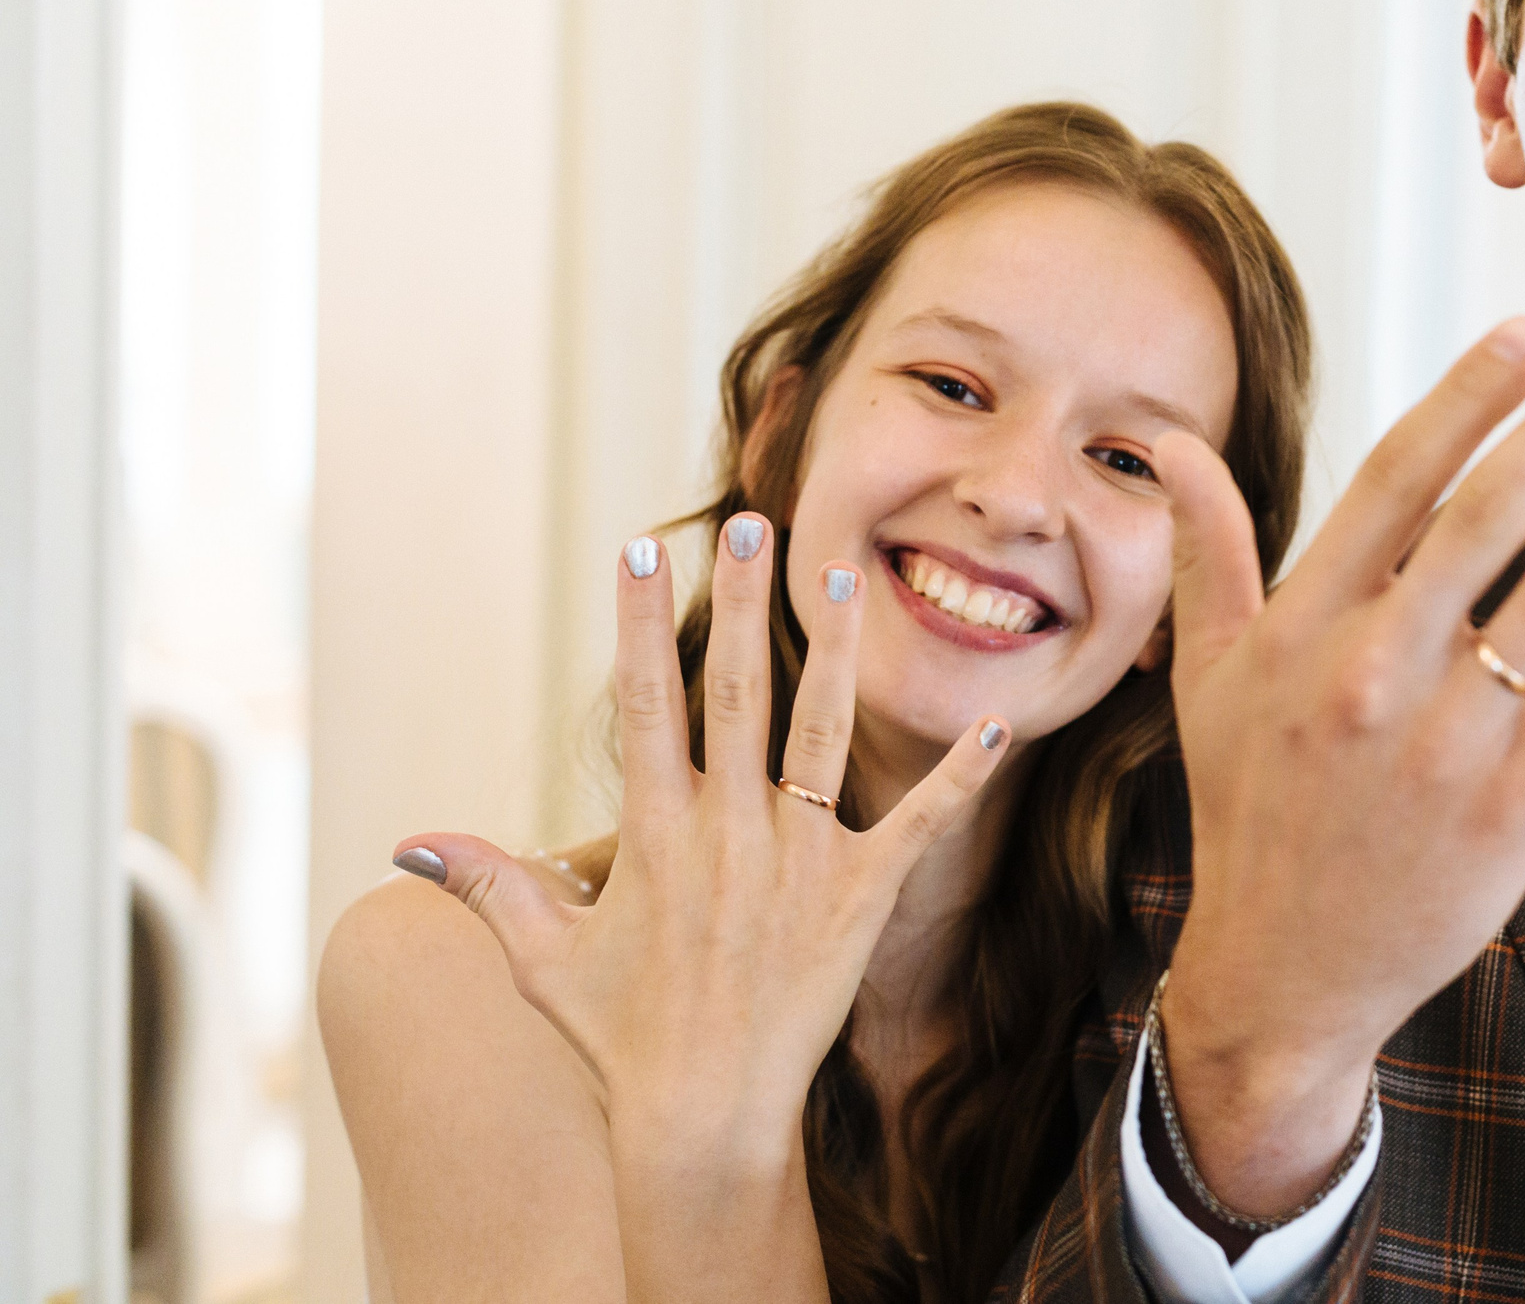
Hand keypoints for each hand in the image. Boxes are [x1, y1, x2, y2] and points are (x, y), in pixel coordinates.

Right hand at [394, 514, 1007, 1175]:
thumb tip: (408, 843)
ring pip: (822, 730)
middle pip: (737, 691)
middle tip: (754, 524)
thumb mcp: (542, 956)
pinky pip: (921, 824)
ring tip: (846, 574)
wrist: (703, 1116)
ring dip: (835, 650)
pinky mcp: (860, 897)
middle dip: (741, 603)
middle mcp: (729, 829)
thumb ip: (488, 884)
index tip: (642, 543)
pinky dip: (963, 774)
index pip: (645, 701)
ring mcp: (800, 859)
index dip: (640, 619)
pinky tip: (1001, 723)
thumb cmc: (620, 1036)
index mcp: (657, 831)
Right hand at [1153, 320, 1524, 1214]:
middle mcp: (1374, 669)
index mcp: (1305, 624)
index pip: (1394, 482)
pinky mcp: (1508, 806)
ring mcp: (1444, 740)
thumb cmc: (1249, 807)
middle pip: (1486, 520)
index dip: (1467, 399)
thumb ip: (1209, 553)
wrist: (1282, 971)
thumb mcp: (1210, 678)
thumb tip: (1176, 443)